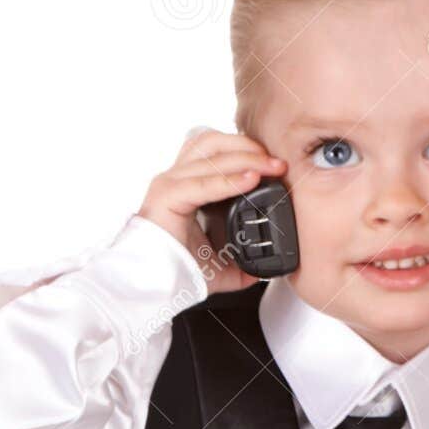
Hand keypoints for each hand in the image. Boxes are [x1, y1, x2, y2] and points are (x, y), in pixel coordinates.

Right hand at [137, 127, 287, 294]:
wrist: (150, 286)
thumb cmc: (175, 269)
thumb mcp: (218, 262)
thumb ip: (239, 260)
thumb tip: (261, 269)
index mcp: (188, 184)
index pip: (216, 149)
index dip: (247, 148)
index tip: (276, 163)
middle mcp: (176, 178)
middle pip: (214, 142)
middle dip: (250, 147)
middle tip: (278, 163)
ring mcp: (169, 184)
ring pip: (210, 154)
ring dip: (246, 157)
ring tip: (270, 167)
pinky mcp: (166, 197)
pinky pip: (202, 183)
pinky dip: (230, 180)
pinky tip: (251, 181)